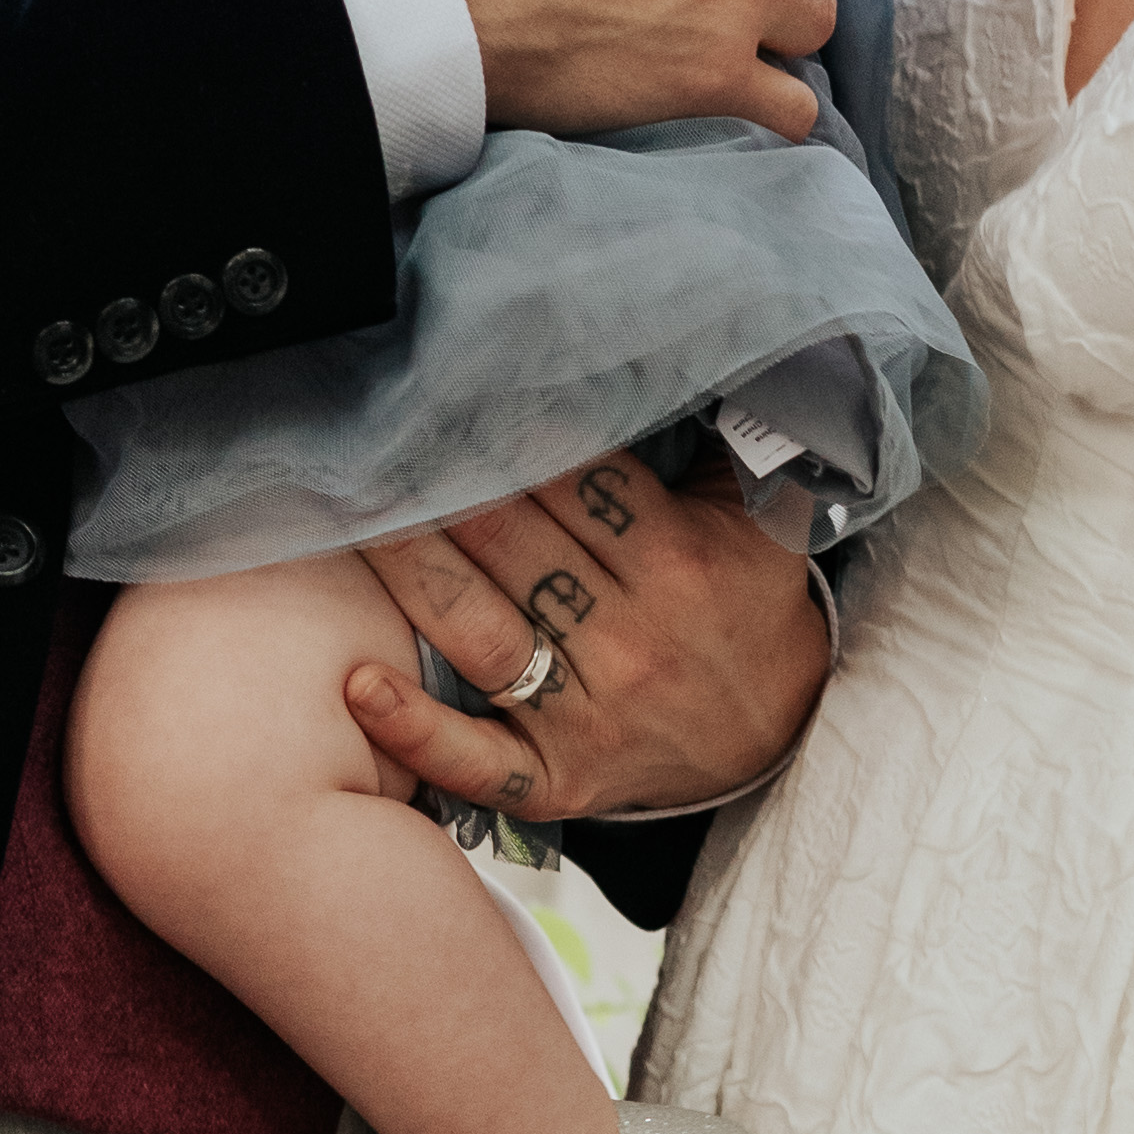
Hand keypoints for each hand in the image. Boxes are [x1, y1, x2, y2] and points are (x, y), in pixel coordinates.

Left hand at [340, 437, 833, 829]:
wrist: (779, 738)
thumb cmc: (746, 610)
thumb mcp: (759, 520)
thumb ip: (719, 445)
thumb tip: (670, 358)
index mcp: (679, 558)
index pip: (575, 482)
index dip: (507, 434)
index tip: (448, 396)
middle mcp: (633, 635)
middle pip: (514, 545)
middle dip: (441, 490)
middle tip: (376, 442)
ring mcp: (592, 712)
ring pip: (482, 631)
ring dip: (411, 572)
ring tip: (354, 517)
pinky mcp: (561, 775)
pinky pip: (481, 760)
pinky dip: (418, 731)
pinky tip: (359, 685)